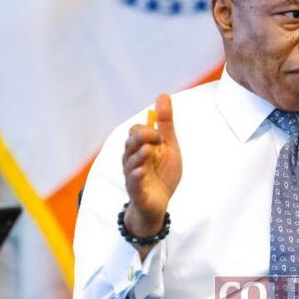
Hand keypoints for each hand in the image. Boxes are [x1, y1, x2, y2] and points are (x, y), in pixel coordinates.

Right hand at [122, 94, 181, 239]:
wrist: (160, 203)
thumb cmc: (161, 173)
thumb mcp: (168, 146)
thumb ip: (165, 123)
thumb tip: (163, 95)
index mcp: (139, 148)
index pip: (136, 132)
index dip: (147, 130)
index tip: (160, 134)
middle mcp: (132, 160)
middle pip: (130, 144)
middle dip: (141, 138)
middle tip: (154, 136)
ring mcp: (133, 176)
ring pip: (131, 163)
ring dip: (139, 156)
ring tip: (148, 150)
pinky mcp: (137, 192)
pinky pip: (133, 183)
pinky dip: (136, 177)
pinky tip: (141, 172)